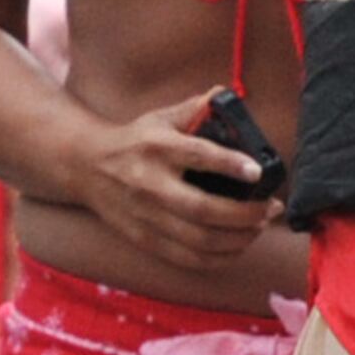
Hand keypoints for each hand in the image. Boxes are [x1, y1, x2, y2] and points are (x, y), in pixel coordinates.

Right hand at [75, 90, 280, 272]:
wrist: (84, 167)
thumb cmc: (134, 141)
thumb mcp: (160, 118)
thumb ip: (194, 109)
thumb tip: (225, 96)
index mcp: (157, 148)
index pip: (197, 156)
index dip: (230, 165)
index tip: (258, 171)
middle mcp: (150, 184)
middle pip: (202, 209)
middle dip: (245, 214)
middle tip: (270, 209)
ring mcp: (145, 217)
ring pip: (198, 240)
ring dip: (238, 239)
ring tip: (259, 227)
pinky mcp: (144, 239)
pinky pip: (187, 258)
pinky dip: (219, 258)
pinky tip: (237, 247)